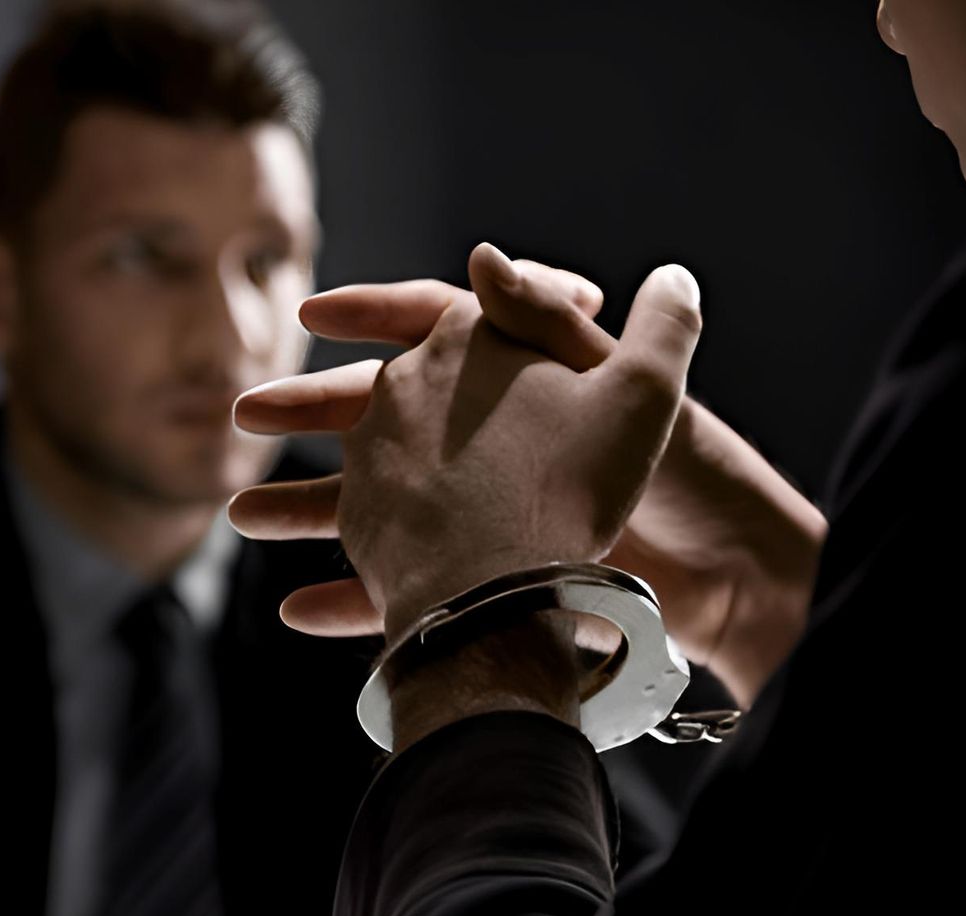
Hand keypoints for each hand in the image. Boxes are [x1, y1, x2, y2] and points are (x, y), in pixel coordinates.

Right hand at [231, 245, 824, 705]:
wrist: (725, 580)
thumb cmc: (687, 479)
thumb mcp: (627, 385)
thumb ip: (550, 321)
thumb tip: (481, 255)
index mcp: (530, 378)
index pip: (439, 324)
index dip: (375, 313)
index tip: (312, 310)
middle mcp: (503, 438)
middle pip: (388, 415)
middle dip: (312, 411)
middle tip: (241, 412)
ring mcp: (492, 511)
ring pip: (381, 506)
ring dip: (306, 512)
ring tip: (240, 517)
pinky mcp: (495, 583)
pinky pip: (409, 588)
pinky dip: (354, 600)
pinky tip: (297, 610)